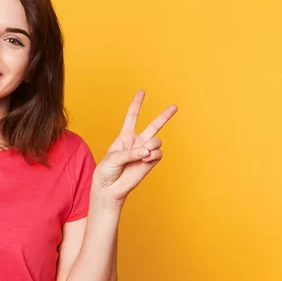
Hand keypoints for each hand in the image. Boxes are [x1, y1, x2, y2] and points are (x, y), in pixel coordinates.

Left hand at [91, 90, 177, 204]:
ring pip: (157, 140)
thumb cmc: (106, 172)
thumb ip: (129, 152)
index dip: (137, 104)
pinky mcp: (150, 163)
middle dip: (164, 116)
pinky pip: (158, 154)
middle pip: (153, 125)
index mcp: (124, 137)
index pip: (131, 117)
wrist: (109, 188)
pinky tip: (145, 160)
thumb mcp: (112, 158)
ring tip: (143, 154)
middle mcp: (136, 143)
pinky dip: (152, 156)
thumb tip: (146, 151)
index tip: (142, 91)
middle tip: (175, 106)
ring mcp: (144, 152)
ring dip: (152, 145)